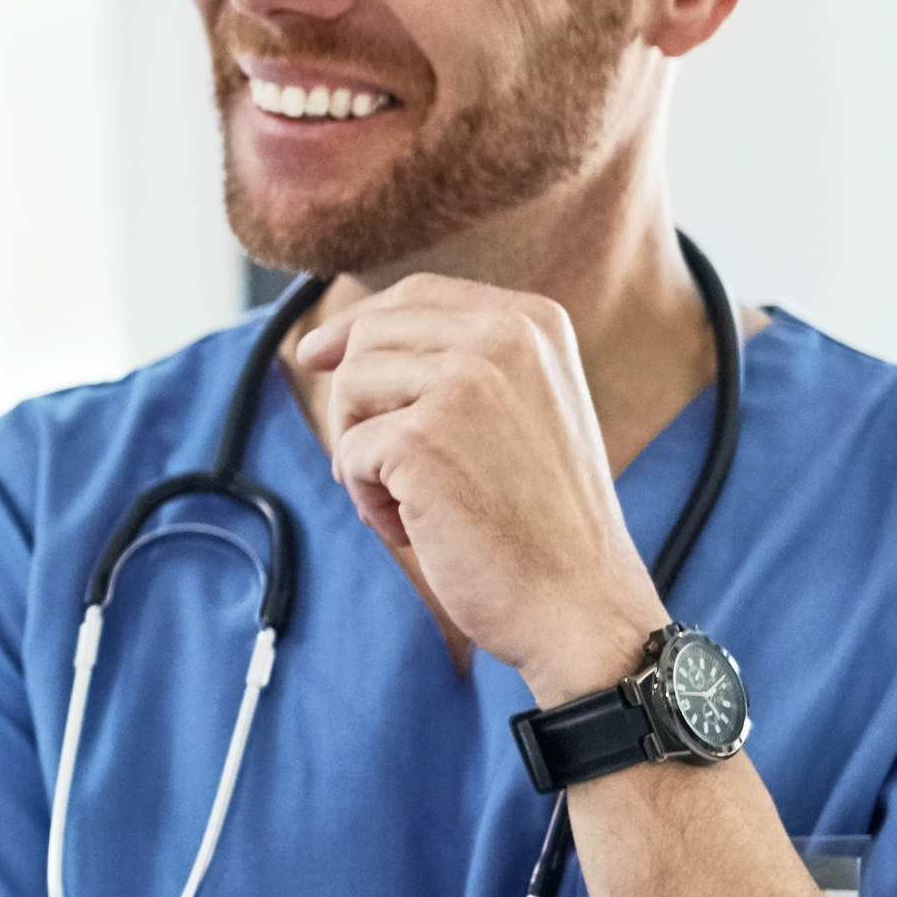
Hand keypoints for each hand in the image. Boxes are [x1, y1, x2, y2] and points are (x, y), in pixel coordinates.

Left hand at [284, 276, 667, 699]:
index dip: (357, 325)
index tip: (317, 356)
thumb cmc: (541, 520)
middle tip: (393, 470)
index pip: (416, 295)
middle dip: (359, 404)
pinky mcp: (421, 438)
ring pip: (350, 390)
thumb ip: (453, 362)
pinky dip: (368, 500)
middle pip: (371, 337)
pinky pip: (347, 453)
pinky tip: (417, 530)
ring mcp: (463, 382)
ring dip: (364, 455)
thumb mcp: (520, 409)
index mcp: (534, 320)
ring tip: (415, 503)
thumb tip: (328, 345)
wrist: (579, 601)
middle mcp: (505, 335)